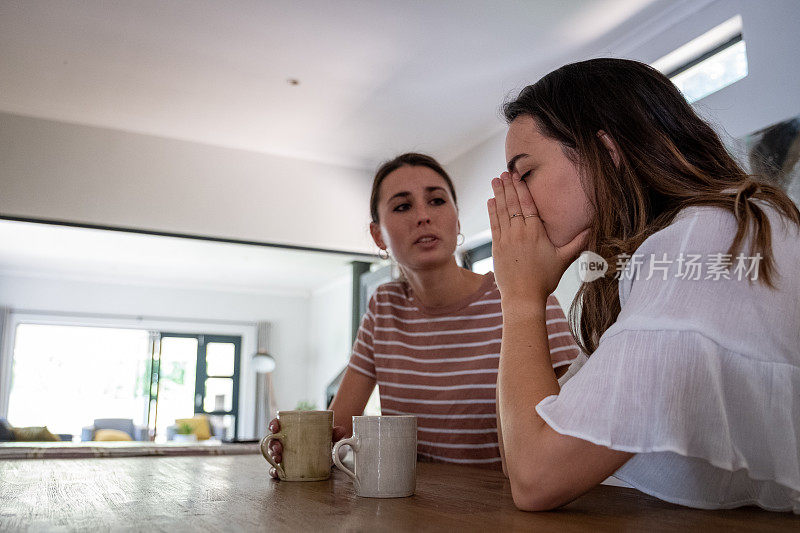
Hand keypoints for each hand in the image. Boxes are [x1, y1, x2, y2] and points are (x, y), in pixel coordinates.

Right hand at [266, 418, 347, 478]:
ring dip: (273, 457)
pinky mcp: (287, 467)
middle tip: (279, 448)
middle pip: (273, 441)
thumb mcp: (329, 436)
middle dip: (273, 444)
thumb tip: (340, 430)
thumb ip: (335, 433)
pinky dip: (275, 471)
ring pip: (274, 455)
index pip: (278, 425)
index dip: (273, 425)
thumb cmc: (324, 441)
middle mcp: (285, 442)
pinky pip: (277, 469)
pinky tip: (277, 473)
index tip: (275, 426)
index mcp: (291, 430)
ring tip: (279, 459)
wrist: (328, 453)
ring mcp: (285, 454)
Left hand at [488, 172, 588, 305]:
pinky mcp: (496, 248)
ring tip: (495, 181)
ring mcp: (506, 239)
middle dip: (508, 186)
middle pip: (513, 204)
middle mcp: (519, 233)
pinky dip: (492, 212)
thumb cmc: (544, 279)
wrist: (523, 297)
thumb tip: (591, 228)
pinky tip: (491, 201)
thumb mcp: (564, 260)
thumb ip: (577, 242)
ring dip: (498, 195)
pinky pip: (494, 225)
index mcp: (535, 232)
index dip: (522, 188)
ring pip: (501, 212)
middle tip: (504, 172)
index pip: (527, 204)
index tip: (517, 175)